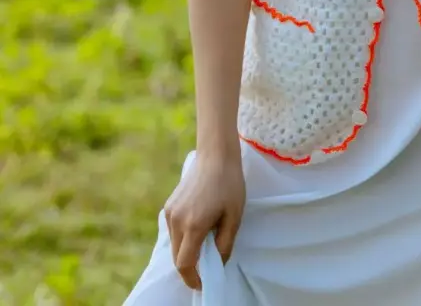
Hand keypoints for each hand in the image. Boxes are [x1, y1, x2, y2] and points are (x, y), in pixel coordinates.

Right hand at [164, 151, 245, 289]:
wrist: (215, 155)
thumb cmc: (230, 184)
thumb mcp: (234, 216)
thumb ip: (225, 243)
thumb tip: (218, 263)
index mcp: (193, 225)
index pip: (185, 264)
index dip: (193, 278)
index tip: (203, 283)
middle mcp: (176, 221)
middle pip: (177, 257)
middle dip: (189, 267)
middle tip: (206, 268)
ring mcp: (170, 213)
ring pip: (173, 245)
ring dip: (185, 252)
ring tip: (204, 247)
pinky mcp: (168, 206)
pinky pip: (172, 231)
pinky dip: (182, 239)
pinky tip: (197, 231)